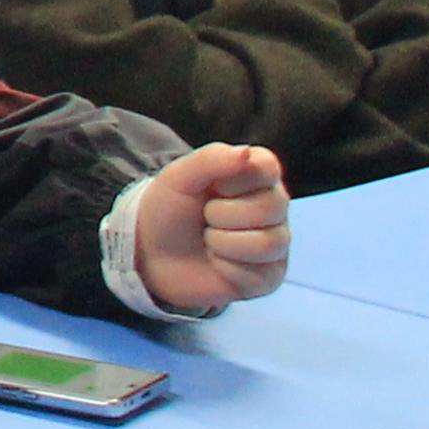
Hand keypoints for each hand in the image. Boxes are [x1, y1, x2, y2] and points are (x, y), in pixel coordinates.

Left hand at [129, 142, 290, 314]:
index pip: (268, 167)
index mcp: (257, 175)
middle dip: (221, 214)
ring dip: (222, 242)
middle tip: (205, 217)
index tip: (213, 187)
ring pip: (268, 243)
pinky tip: (216, 261)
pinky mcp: (270, 276)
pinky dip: (225, 267)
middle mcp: (274, 207)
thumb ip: (211, 159)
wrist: (152, 252)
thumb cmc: (169, 208)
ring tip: (209, 239)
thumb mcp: (179, 177)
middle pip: (270, 208)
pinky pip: (258, 274)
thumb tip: (247, 152)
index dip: (232, 180)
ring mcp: (276, 242)